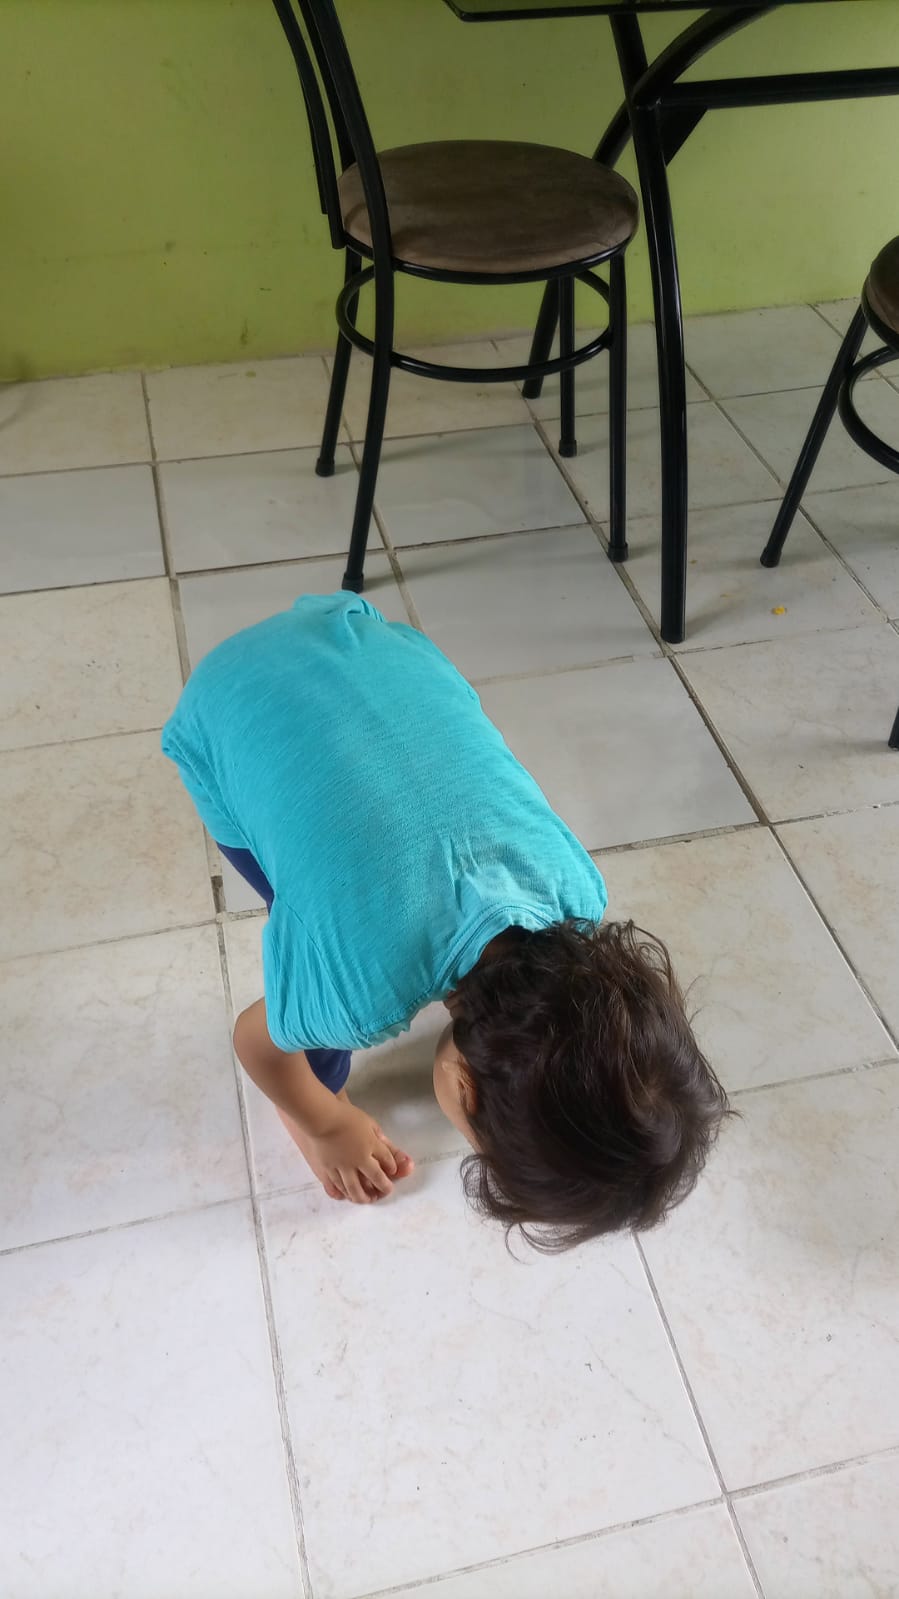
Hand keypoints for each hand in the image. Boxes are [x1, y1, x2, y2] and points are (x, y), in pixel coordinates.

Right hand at [278, 1100, 413, 1203]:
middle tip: (386, 1191)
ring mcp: (342, 1166)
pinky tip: (346, 1195)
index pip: (387, 1161)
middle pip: (375, 1178)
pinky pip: (336, 1187)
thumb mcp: (369, 1123)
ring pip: (355, 1188)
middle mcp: (358, 1159)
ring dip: (364, 1196)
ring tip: (368, 1199)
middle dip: (383, 1186)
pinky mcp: (327, 1169)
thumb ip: (381, 1138)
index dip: (392, 1168)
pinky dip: (343, 1193)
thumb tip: (393, 1148)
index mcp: (371, 1145)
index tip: (393, 1171)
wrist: (320, 1117)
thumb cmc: (344, 1116)